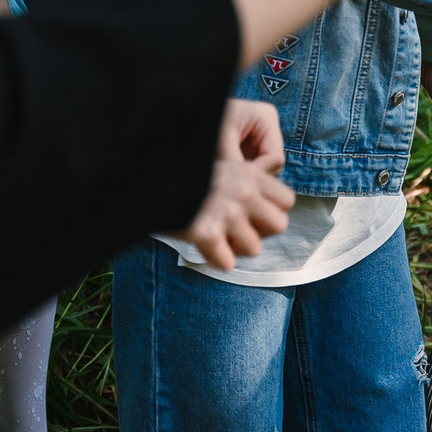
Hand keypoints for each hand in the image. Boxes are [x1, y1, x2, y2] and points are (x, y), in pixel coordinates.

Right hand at [180, 98, 293, 271]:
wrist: (144, 177)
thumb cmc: (183, 176)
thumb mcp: (220, 167)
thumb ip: (243, 184)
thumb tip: (260, 213)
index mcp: (248, 173)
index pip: (287, 200)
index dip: (271, 211)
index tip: (252, 212)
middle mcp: (242, 192)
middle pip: (280, 225)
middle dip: (261, 232)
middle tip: (238, 230)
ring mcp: (225, 213)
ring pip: (254, 248)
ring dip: (236, 248)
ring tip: (217, 237)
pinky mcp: (204, 233)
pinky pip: (227, 264)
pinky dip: (216, 260)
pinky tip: (204, 247)